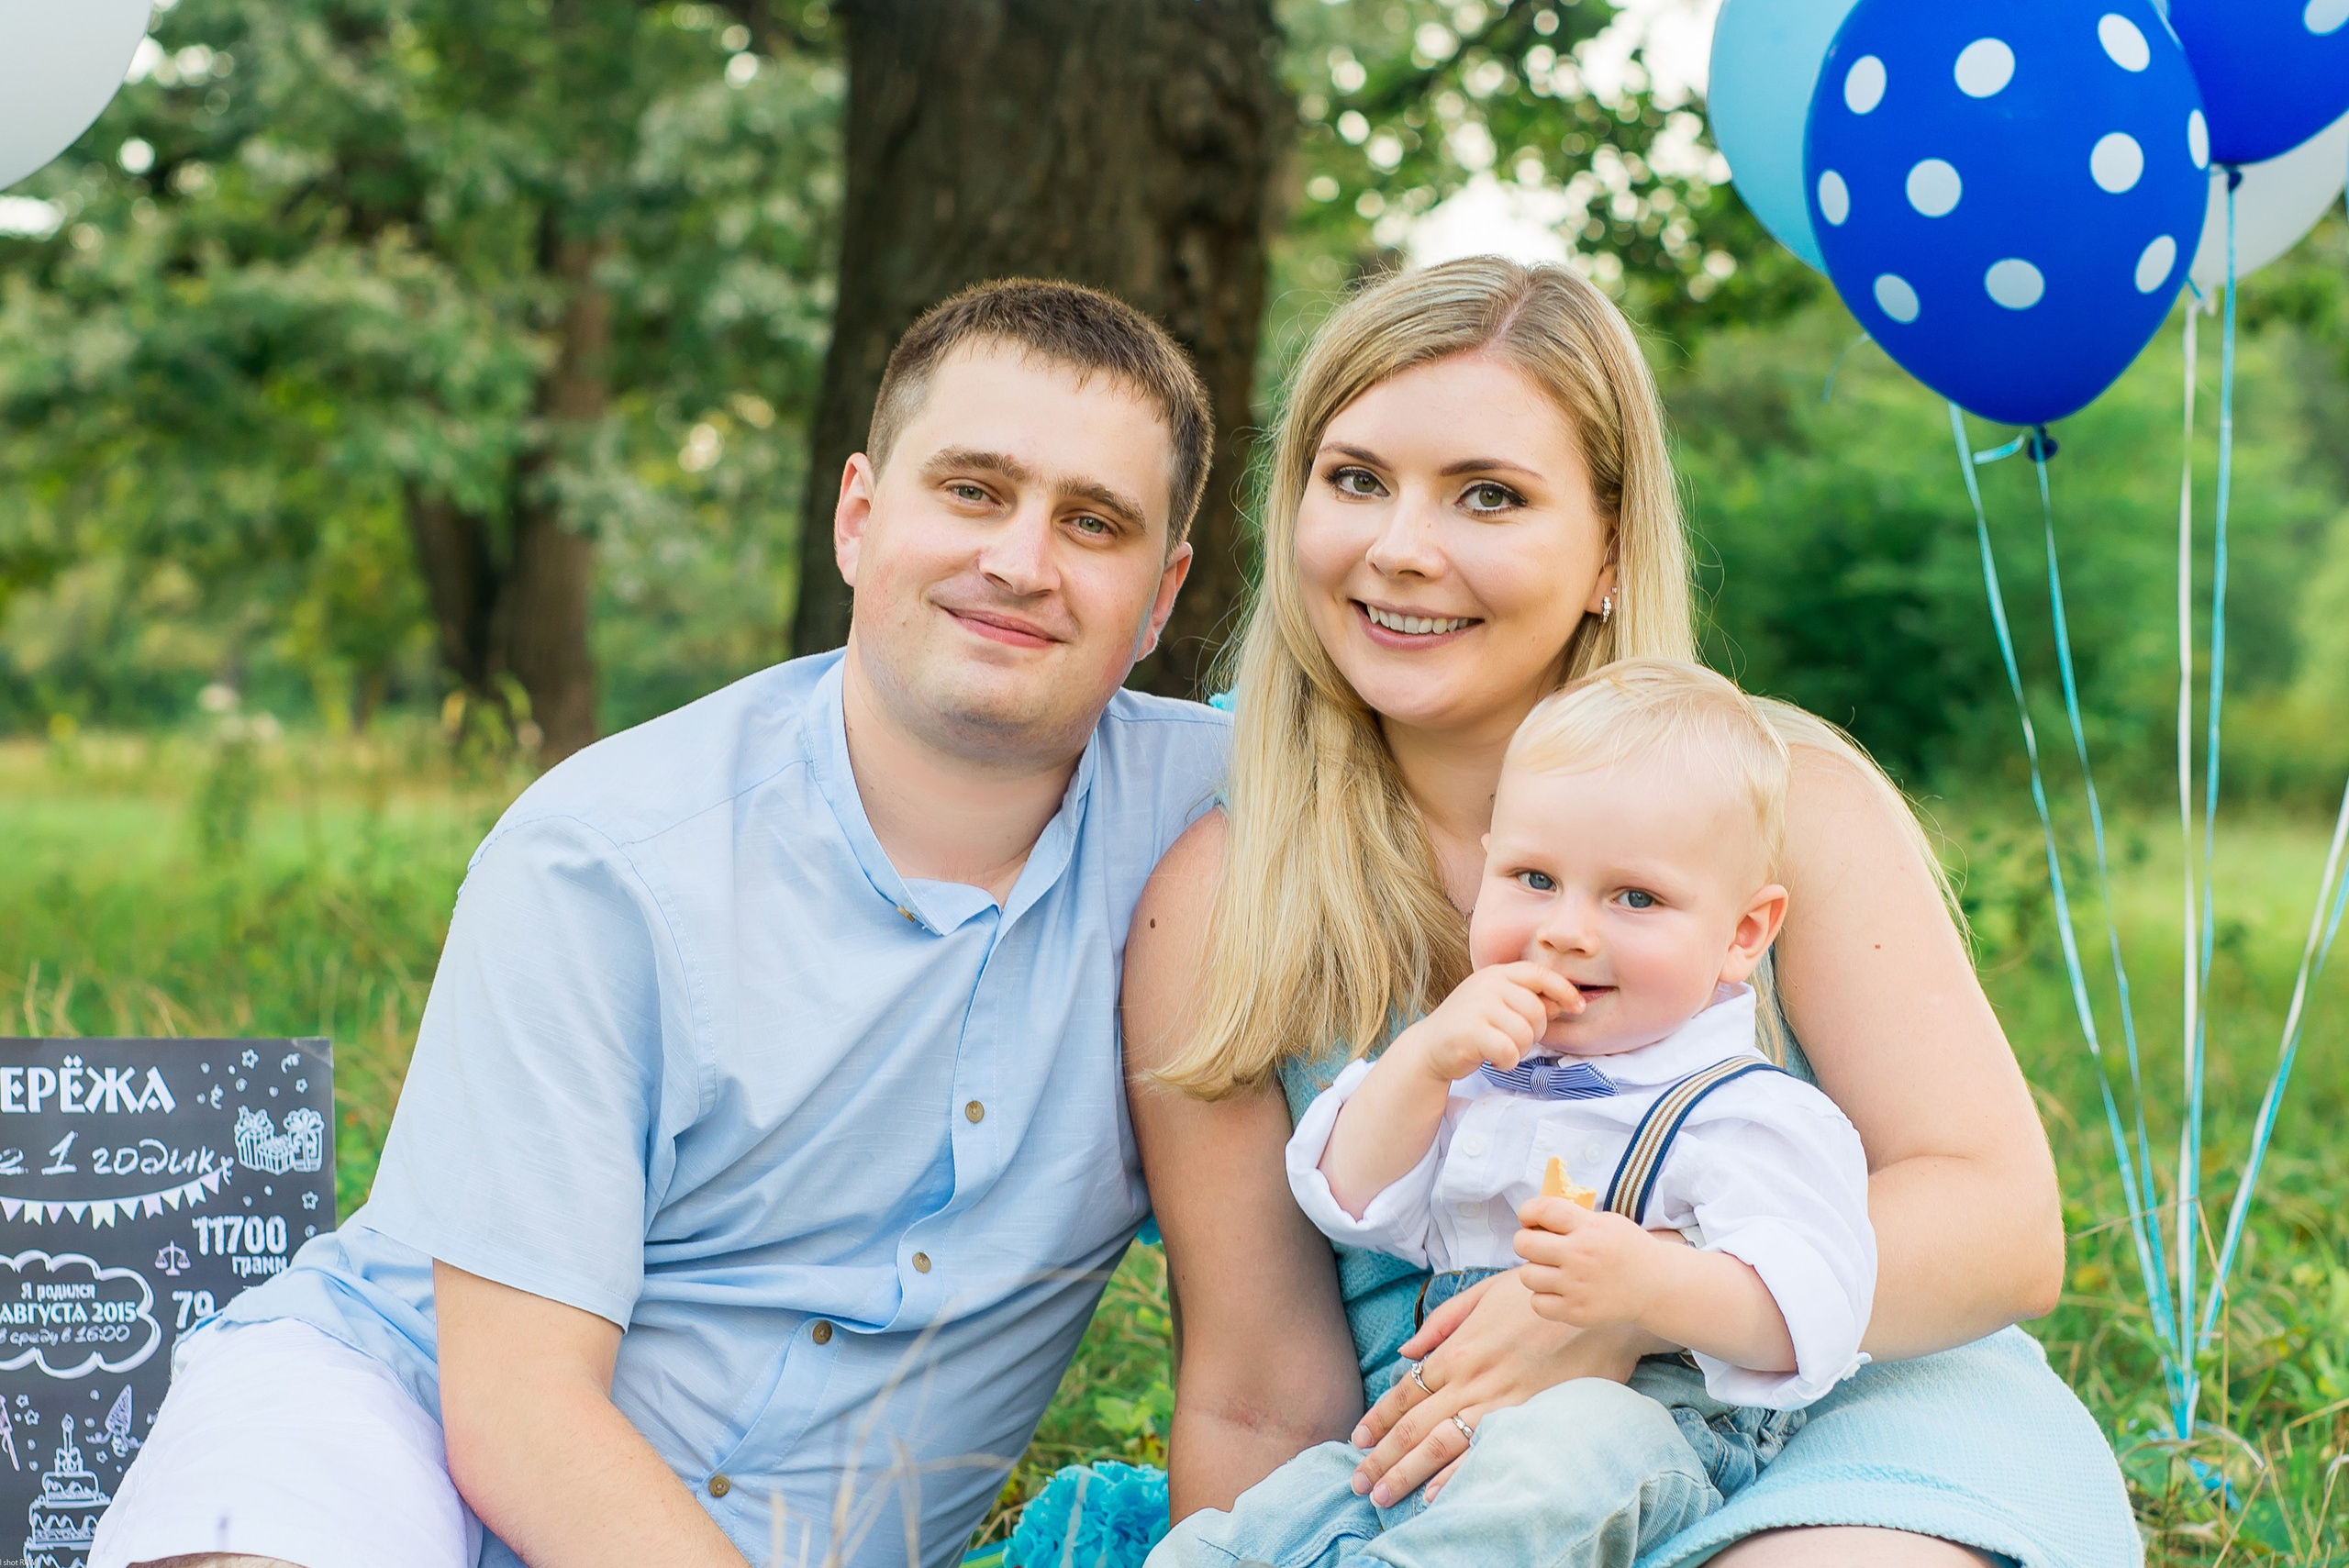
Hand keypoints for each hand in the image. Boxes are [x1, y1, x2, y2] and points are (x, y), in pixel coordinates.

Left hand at [1346, 1270, 1656, 1505]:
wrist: (1605, 1312)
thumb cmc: (1542, 1297)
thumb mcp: (1486, 1291)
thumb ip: (1442, 1321)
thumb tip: (1405, 1351)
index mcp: (1458, 1349)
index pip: (1406, 1391)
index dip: (1378, 1418)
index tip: (1357, 1439)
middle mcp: (1472, 1379)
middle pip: (1414, 1425)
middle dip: (1382, 1456)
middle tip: (1357, 1481)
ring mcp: (1501, 1403)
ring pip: (1441, 1444)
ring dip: (1407, 1473)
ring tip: (1382, 1495)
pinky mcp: (1529, 1420)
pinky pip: (1485, 1453)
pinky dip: (1458, 1477)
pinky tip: (1435, 1496)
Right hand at [1396, 963, 1580, 1081]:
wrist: (1430, 1047)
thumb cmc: (1471, 1027)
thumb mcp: (1499, 1006)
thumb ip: (1529, 1001)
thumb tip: (1563, 1003)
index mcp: (1497, 973)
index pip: (1540, 974)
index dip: (1564, 990)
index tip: (1578, 1007)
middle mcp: (1488, 984)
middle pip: (1537, 1011)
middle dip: (1534, 1033)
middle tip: (1514, 1040)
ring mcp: (1477, 1006)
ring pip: (1525, 1033)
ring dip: (1519, 1050)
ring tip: (1501, 1049)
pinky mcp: (1470, 1031)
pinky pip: (1509, 1050)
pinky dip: (1506, 1061)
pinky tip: (1493, 1059)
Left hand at [1514, 1195, 1668, 1327]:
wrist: (1656, 1286)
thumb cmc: (1627, 1249)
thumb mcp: (1606, 1221)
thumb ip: (1573, 1218)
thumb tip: (1535, 1219)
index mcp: (1588, 1228)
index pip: (1542, 1210)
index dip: (1528, 1211)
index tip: (1530, 1218)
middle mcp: (1580, 1255)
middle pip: (1524, 1244)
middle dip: (1526, 1241)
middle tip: (1539, 1246)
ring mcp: (1577, 1286)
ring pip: (1527, 1275)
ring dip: (1535, 1271)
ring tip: (1552, 1270)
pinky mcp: (1577, 1312)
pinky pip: (1537, 1303)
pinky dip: (1544, 1298)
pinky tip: (1559, 1291)